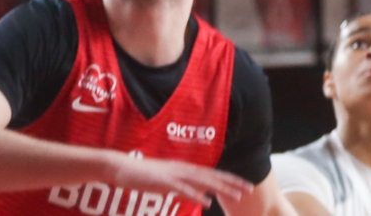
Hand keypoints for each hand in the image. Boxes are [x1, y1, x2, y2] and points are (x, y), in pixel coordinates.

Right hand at [101, 152, 252, 207]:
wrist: (121, 168)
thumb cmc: (144, 176)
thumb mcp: (169, 182)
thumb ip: (186, 188)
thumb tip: (203, 195)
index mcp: (186, 169)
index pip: (213, 174)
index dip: (230, 179)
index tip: (245, 185)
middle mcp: (184, 169)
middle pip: (213, 176)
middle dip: (232, 182)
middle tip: (249, 189)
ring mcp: (174, 175)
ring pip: (203, 181)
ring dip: (221, 188)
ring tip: (237, 195)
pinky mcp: (164, 182)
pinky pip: (183, 189)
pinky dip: (196, 194)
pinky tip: (208, 201)